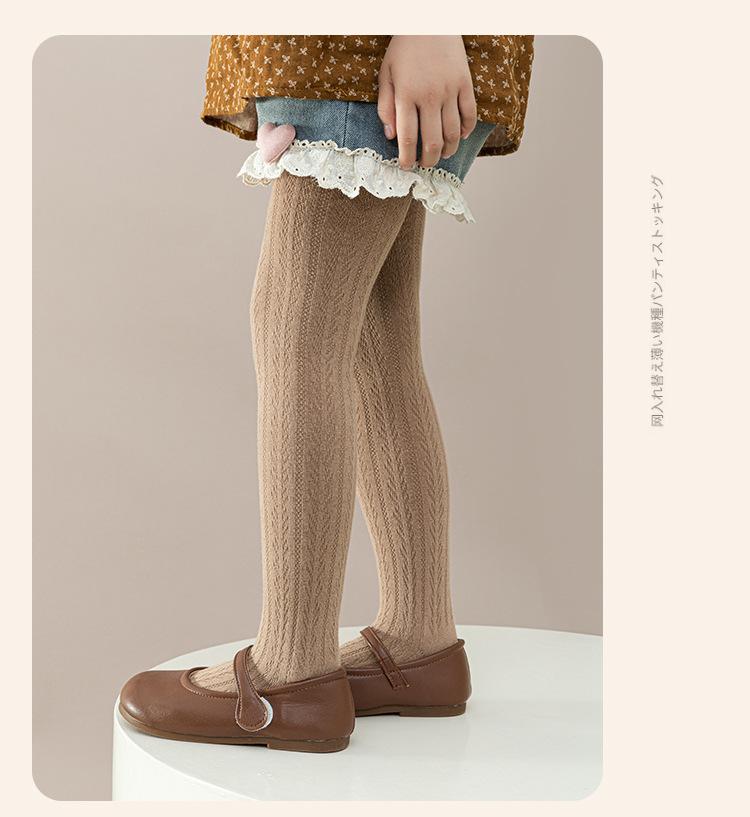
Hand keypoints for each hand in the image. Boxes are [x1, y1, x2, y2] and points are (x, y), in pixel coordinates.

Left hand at [377, 35, 477, 169]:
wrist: (429, 20)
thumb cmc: (404, 49)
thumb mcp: (386, 74)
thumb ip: (385, 107)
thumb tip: (391, 136)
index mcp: (406, 95)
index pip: (407, 138)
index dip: (407, 158)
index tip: (407, 167)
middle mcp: (429, 96)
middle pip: (432, 141)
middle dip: (428, 160)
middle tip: (425, 165)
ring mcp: (449, 90)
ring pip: (452, 133)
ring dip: (448, 150)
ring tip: (442, 155)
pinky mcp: (465, 83)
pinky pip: (469, 114)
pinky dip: (466, 130)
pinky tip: (459, 137)